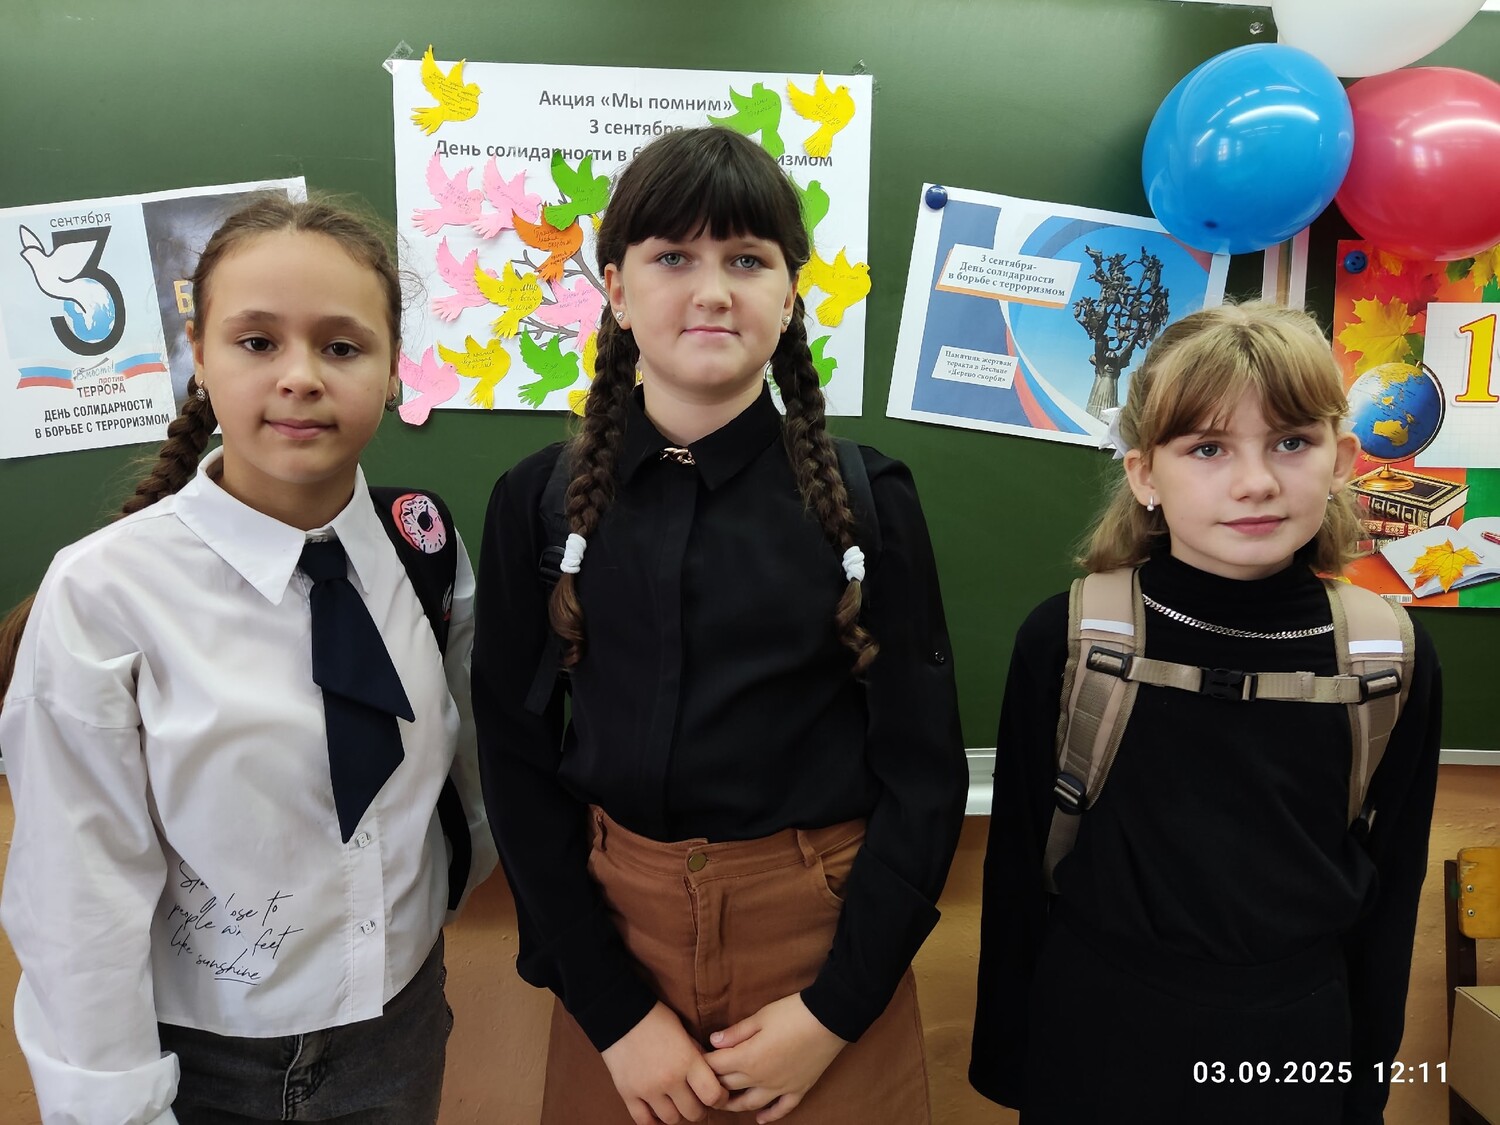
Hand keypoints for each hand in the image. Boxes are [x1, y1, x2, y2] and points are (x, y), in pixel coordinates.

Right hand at [601, 1001, 728, 1124]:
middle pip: (693, 1113)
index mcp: (687, 1061)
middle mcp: (669, 1079)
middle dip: (699, 1108)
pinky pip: (644, 1121)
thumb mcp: (685, 1033)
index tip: (718, 1095)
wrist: (622, 1014)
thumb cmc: (657, 1019)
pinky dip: (654, 1122)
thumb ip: (698, 1056)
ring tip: (677, 1104)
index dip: (720, 1099)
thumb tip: (711, 1076)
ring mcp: (647, 1089)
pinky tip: (658, 1113)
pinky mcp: (628, 1094)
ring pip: (671, 1120)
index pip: (712, 1095)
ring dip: (678, 1114)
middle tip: (697, 1100)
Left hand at [705, 993, 847, 1122]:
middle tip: (702, 1080)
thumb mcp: (760, 1017)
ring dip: (733, 1105)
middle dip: (713, 1082)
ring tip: (723, 1103)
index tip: (694, 1058)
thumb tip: (713, 1041)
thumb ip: (735, 1033)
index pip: (715, 1066)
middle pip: (728, 1085)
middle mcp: (760, 1078)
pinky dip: (769, 1116)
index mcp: (747, 1058)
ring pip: (749, 1103)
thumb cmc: (792, 1013)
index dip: (702, 1062)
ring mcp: (779, 1087)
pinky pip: (781, 1109)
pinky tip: (759, 1119)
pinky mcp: (797, 1089)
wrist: (829, 1018)